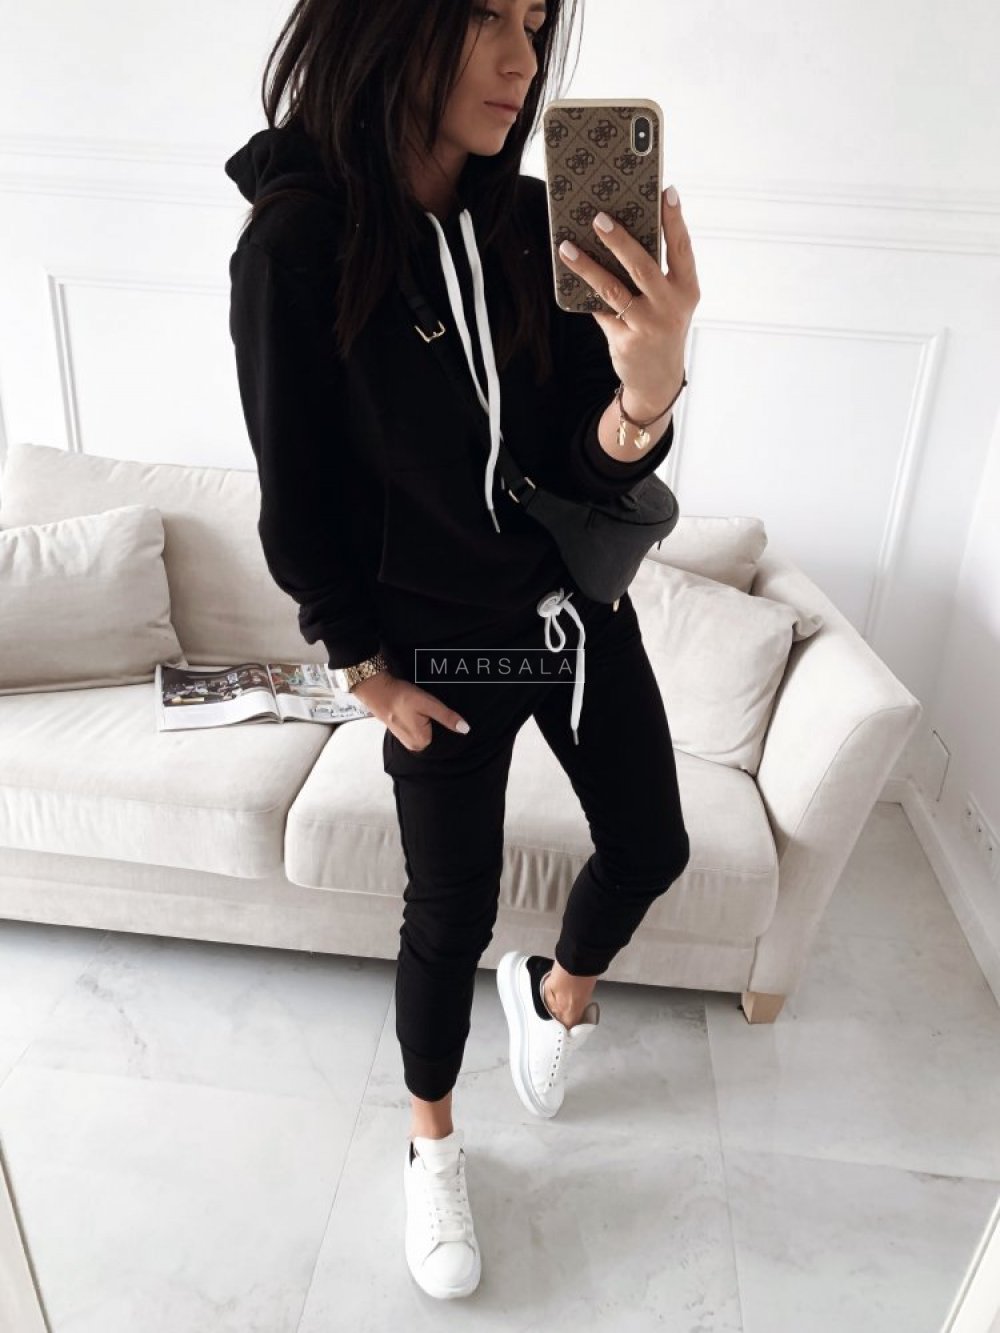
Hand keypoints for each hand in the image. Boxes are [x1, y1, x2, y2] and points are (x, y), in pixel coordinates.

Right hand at [352, 671, 470, 751]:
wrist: (376, 690)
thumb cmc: (401, 696)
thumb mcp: (428, 704)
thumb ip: (447, 717)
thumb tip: (465, 729)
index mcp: (422, 742)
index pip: (444, 736)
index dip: (444, 722)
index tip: (437, 711)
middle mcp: (414, 746)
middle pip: (435, 734)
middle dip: (435, 722)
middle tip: (427, 707)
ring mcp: (406, 740)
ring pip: (426, 730)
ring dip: (427, 720)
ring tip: (420, 709)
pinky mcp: (401, 732)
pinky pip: (417, 728)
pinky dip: (419, 720)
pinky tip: (415, 711)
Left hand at [558, 185, 699, 411]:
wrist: (657, 380)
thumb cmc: (661, 328)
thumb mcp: (669, 302)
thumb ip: (654, 274)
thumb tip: (617, 235)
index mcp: (687, 290)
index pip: (682, 248)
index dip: (675, 220)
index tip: (666, 192)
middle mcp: (671, 307)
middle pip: (642, 266)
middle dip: (619, 240)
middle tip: (598, 218)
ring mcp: (648, 325)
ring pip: (613, 289)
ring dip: (587, 266)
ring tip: (566, 248)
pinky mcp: (626, 341)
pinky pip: (600, 311)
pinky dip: (584, 294)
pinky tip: (566, 276)